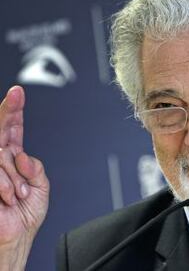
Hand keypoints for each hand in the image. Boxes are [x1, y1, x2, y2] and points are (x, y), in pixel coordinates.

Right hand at [0, 86, 48, 269]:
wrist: (13, 239)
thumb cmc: (24, 216)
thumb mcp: (40, 187)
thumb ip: (35, 167)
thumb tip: (21, 155)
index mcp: (14, 159)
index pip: (12, 129)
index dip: (15, 110)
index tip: (18, 93)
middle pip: (0, 131)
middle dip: (9, 114)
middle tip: (16, 101)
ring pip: (0, 152)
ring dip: (14, 176)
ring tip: (17, 195)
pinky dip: (6, 184)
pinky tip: (9, 197)